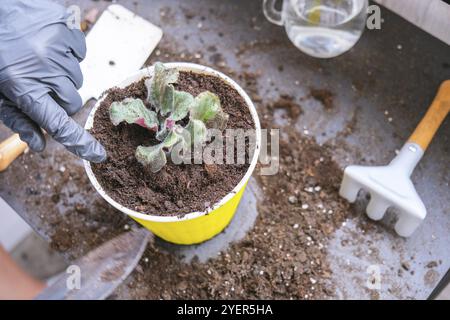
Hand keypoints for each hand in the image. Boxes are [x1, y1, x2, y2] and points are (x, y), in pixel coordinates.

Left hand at [0, 0, 105, 162]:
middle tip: (41, 84)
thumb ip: (19, 119)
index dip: (80, 142)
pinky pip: (81, 55)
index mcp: (24, 87)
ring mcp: (59, 48)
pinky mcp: (68, 31)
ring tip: (41, 59)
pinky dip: (69, 54)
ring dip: (63, 75)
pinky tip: (50, 45)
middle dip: (60, 98)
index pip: (58, 124)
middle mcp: (45, 69)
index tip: (98, 154)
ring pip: (77, 79)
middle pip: (72, 102)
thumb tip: (38, 145)